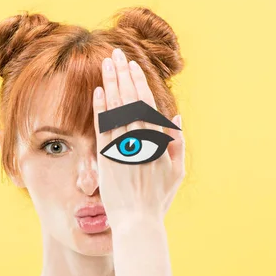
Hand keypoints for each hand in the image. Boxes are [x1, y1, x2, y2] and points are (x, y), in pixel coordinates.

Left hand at [92, 48, 185, 231]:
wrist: (137, 221)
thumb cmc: (158, 198)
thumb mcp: (176, 172)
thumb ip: (177, 143)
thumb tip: (175, 117)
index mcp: (157, 142)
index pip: (146, 104)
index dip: (138, 82)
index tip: (133, 66)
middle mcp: (139, 141)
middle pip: (129, 100)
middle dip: (122, 75)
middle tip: (116, 54)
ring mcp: (121, 148)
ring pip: (115, 110)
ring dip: (110, 84)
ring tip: (106, 64)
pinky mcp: (106, 158)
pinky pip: (102, 128)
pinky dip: (100, 108)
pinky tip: (98, 91)